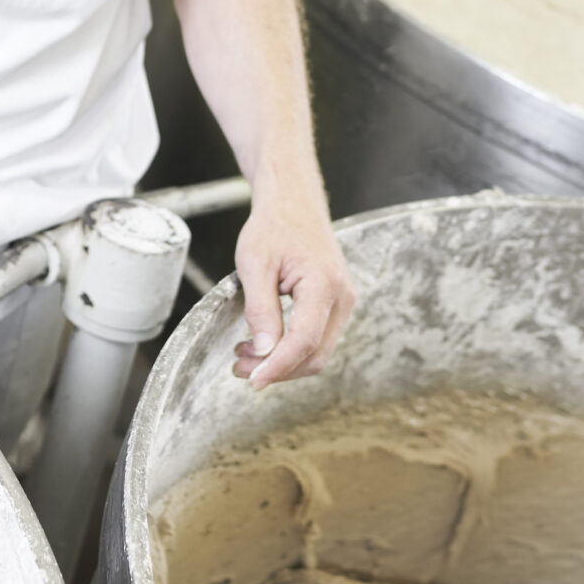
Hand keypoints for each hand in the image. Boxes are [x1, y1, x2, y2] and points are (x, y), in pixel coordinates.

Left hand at [230, 207, 355, 387]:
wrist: (294, 203)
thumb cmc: (274, 226)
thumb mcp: (255, 264)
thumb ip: (260, 309)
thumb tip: (263, 351)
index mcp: (323, 284)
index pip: (303, 341)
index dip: (277, 366)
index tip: (253, 381)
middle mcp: (342, 297)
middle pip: (314, 354)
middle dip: (277, 369)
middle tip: (240, 368)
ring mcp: (343, 301)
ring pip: (317, 351)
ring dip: (283, 362)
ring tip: (245, 356)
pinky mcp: (336, 304)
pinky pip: (317, 338)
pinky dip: (291, 349)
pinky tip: (264, 344)